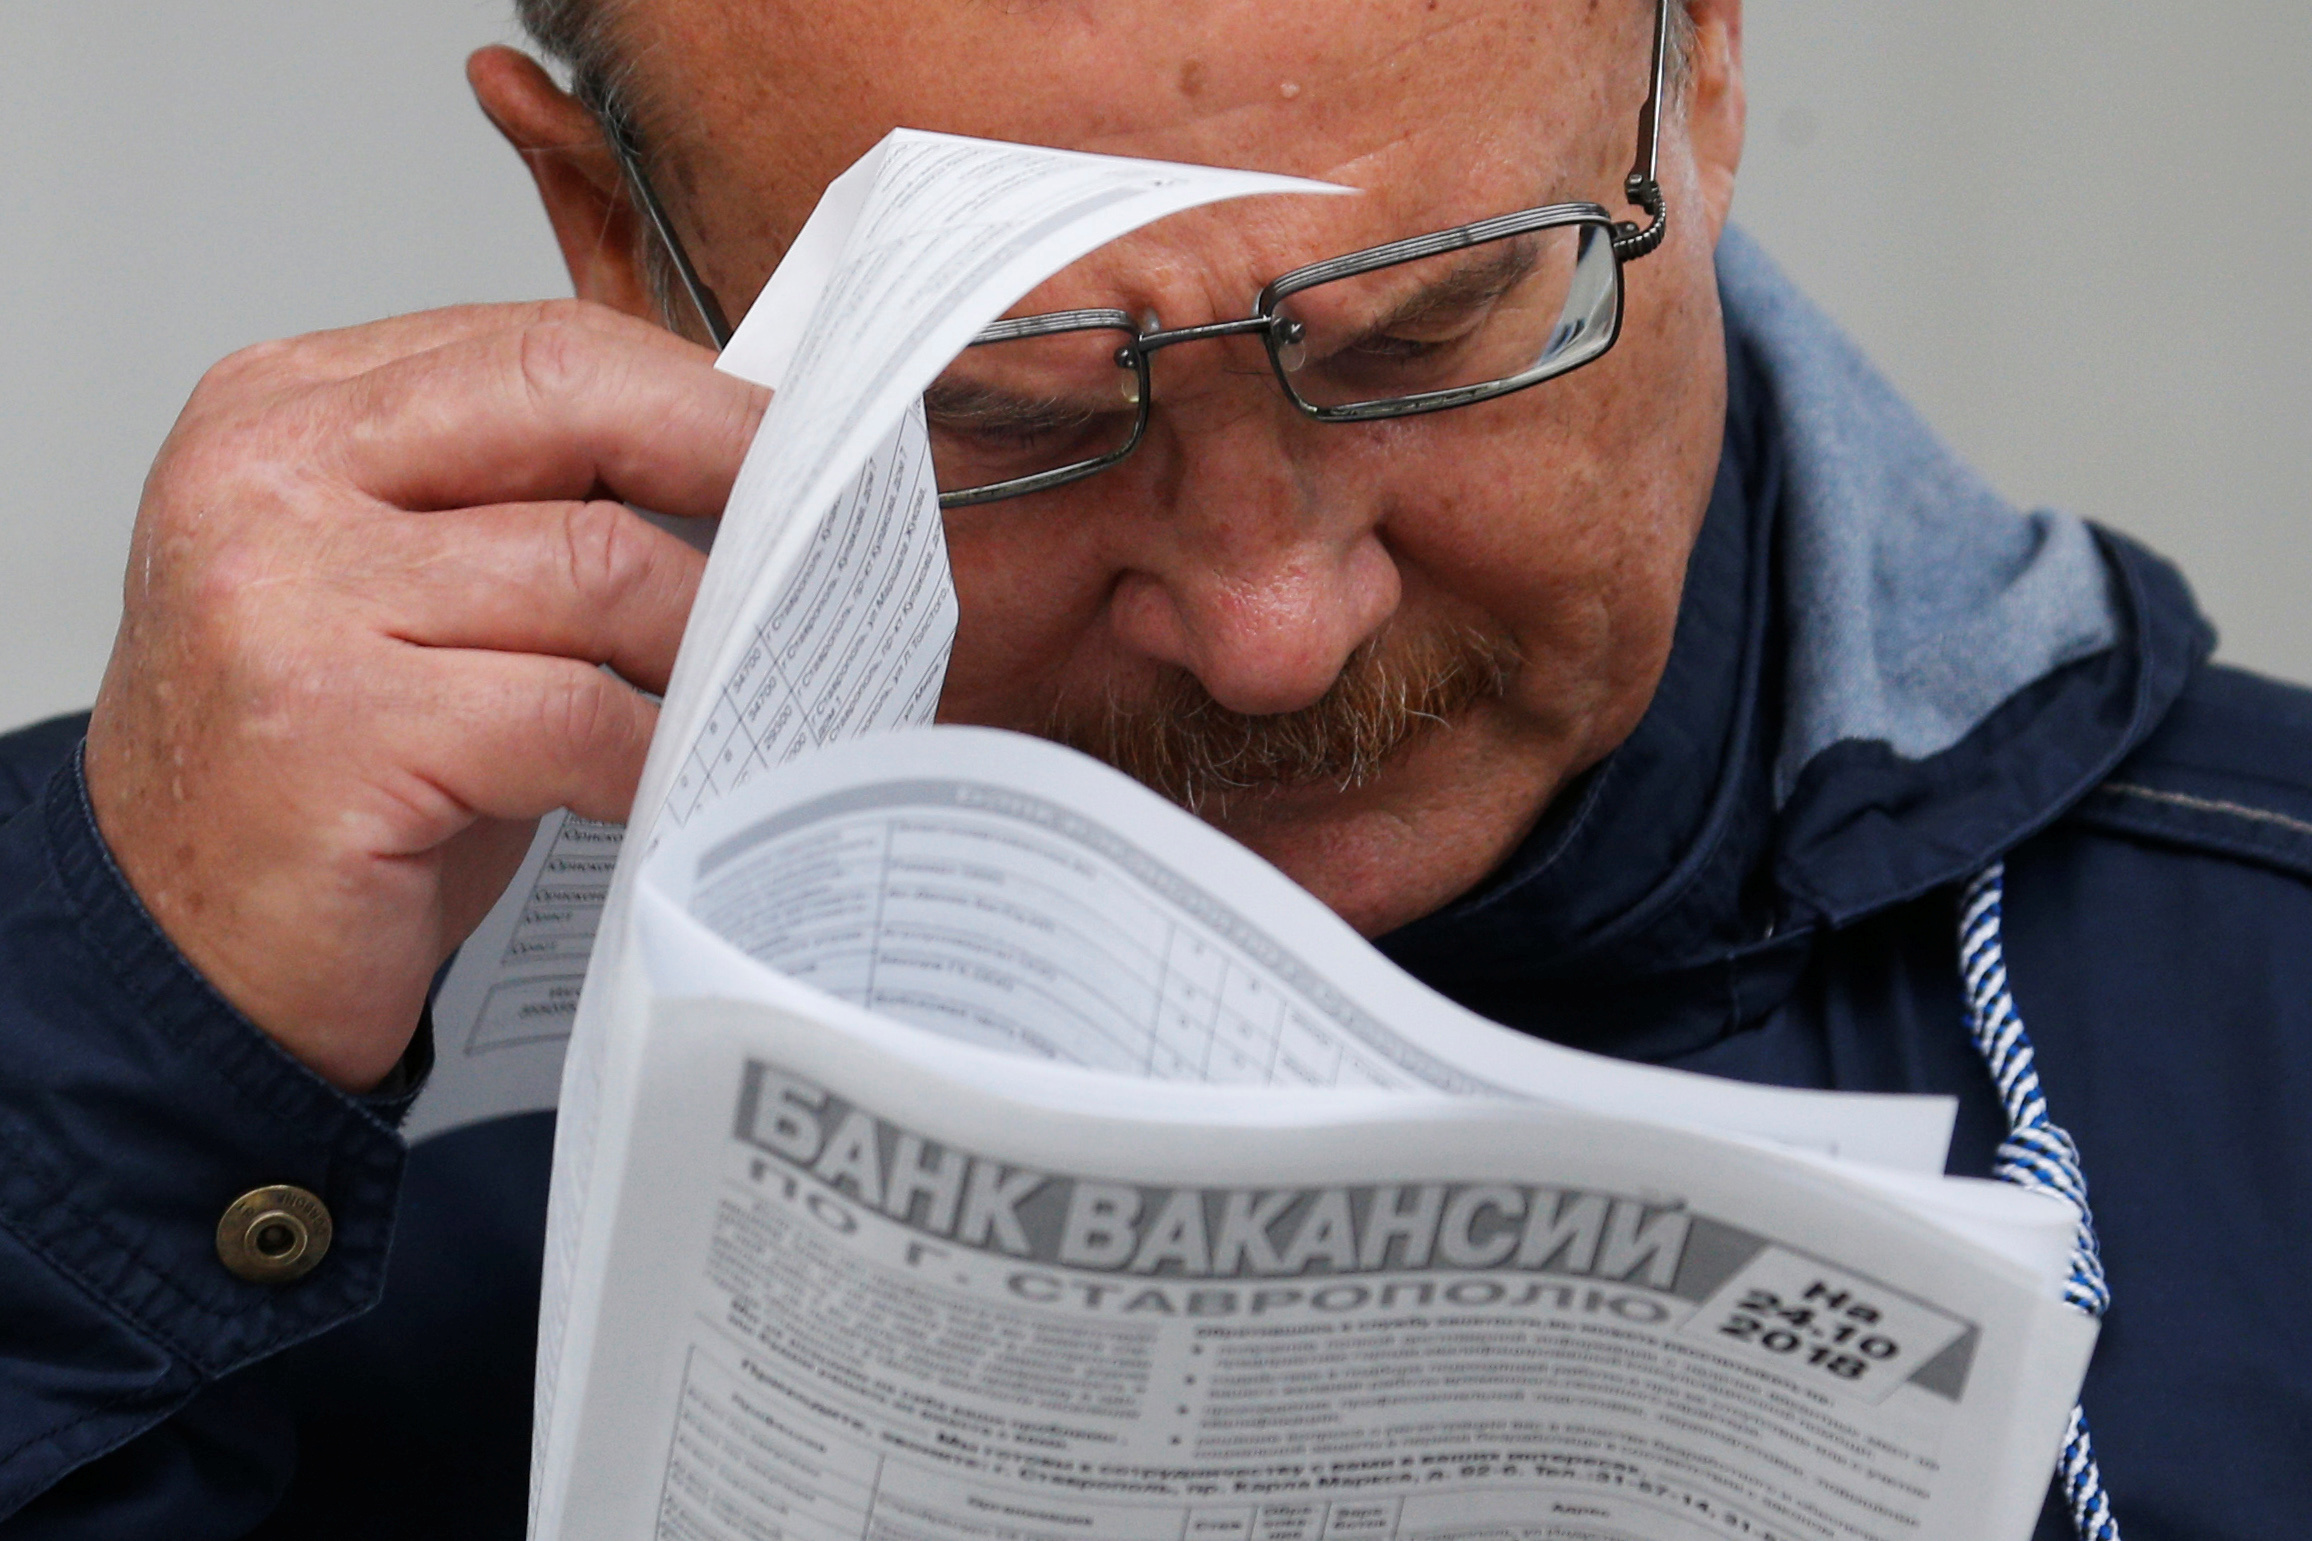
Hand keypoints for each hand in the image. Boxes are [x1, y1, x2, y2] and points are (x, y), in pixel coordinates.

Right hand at [85, 301, 766, 1090]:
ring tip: (743, 686)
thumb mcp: (399, 589)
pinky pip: (576, 716)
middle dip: (727, 459)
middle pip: (566, 405)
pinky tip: (670, 779)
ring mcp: (288, 601)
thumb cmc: (316, 770)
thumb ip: (515, 502)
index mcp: (281, 413)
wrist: (181, 947)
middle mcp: (267, 481)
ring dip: (702, 642)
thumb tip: (729, 465)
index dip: (689, 389)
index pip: (530, 346)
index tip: (786, 439)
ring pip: (596, 569)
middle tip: (819, 527)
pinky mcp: (334, 733)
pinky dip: (654, 753)